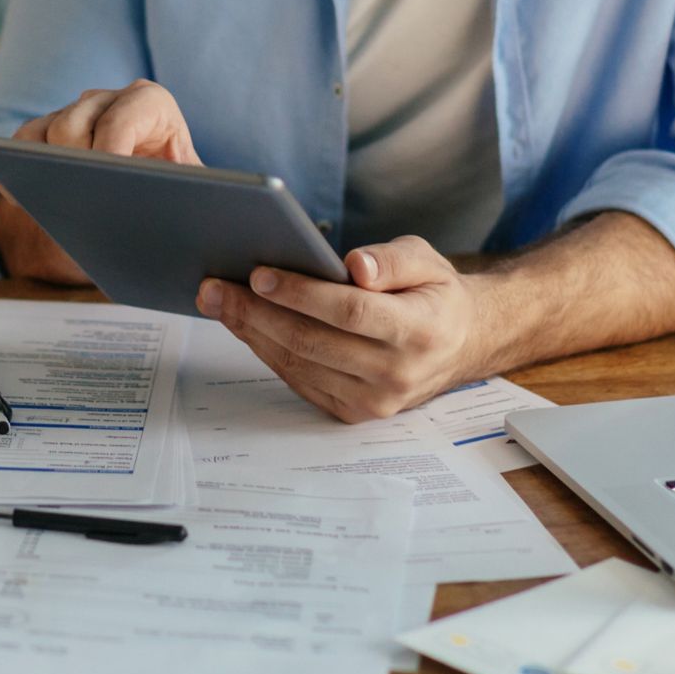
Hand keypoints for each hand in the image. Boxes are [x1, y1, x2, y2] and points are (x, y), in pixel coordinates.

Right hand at [0, 80, 199, 284]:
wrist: (153, 200)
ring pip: (43, 134)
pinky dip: (13, 167)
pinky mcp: (46, 132)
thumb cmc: (177, 194)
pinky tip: (21, 196)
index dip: (111, 151)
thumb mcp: (192, 192)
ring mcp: (73, 114)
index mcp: (151, 104)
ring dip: (45, 168)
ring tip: (54, 203)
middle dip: (74, 164)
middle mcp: (108, 99)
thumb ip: (189, 192)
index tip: (108, 185)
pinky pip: (20, 142)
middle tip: (83, 201)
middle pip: (73, 125)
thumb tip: (172, 206)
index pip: (123, 118)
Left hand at [194, 236, 501, 421]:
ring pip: (299, 365)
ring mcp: (374, 401)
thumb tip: (356, 266)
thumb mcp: (427, 260)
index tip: (259, 274)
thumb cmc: (434, 295)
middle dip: (256, 313)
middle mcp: (397, 373)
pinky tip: (246, 326)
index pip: (350, 312)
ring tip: (219, 302)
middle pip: (313, 342)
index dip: (301, 294)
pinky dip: (268, 352)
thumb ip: (393, 260)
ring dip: (252, 333)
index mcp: (419, 331)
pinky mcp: (353, 413)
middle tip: (215, 287)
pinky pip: (300, 381)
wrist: (459, 344)